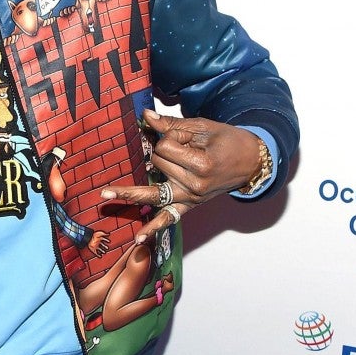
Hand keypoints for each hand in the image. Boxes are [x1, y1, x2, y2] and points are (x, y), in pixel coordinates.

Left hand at [86, 229, 110, 256]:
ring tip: (104, 253)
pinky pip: (96, 253)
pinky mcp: (93, 249)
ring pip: (99, 249)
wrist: (89, 238)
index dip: (106, 240)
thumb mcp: (100, 233)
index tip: (109, 241)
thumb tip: (109, 234)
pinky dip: (98, 255)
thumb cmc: (94, 235)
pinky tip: (100, 256)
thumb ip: (105, 234)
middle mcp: (97, 243)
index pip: (103, 239)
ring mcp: (95, 246)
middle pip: (102, 245)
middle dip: (105, 247)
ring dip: (102, 251)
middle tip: (107, 248)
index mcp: (99, 238)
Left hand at [100, 110, 263, 232]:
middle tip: (183, 146)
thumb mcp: (203, 128)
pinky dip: (155, 228)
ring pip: (154, 190)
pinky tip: (139, 237)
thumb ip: (172, 125)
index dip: (171, 136)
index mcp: (201, 165)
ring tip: (105, 194)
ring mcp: (191, 199)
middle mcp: (194, 186)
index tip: (187, 136)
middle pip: (158, 163)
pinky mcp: (190, 206)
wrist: (251, 162)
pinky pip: (170, 218)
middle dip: (163, 150)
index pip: (166, 147)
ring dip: (130, 193)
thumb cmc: (229, 141)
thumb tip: (145, 116)